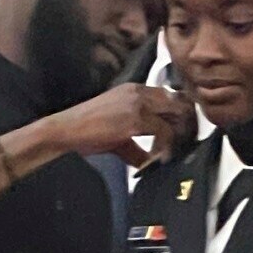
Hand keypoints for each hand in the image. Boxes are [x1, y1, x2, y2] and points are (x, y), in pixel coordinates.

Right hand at [48, 83, 193, 168]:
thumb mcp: (118, 134)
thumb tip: (152, 162)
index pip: (172, 95)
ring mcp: (138, 104)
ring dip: (179, 136)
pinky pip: (164, 132)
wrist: (65, 130)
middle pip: (179, 102)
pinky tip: (159, 159)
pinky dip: (166, 148)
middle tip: (185, 144)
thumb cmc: (86, 131)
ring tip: (172, 153)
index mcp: (135, 90)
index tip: (183, 133)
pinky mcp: (134, 119)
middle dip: (187, 124)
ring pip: (176, 115)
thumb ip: (138, 144)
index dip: (182, 115)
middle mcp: (139, 92)